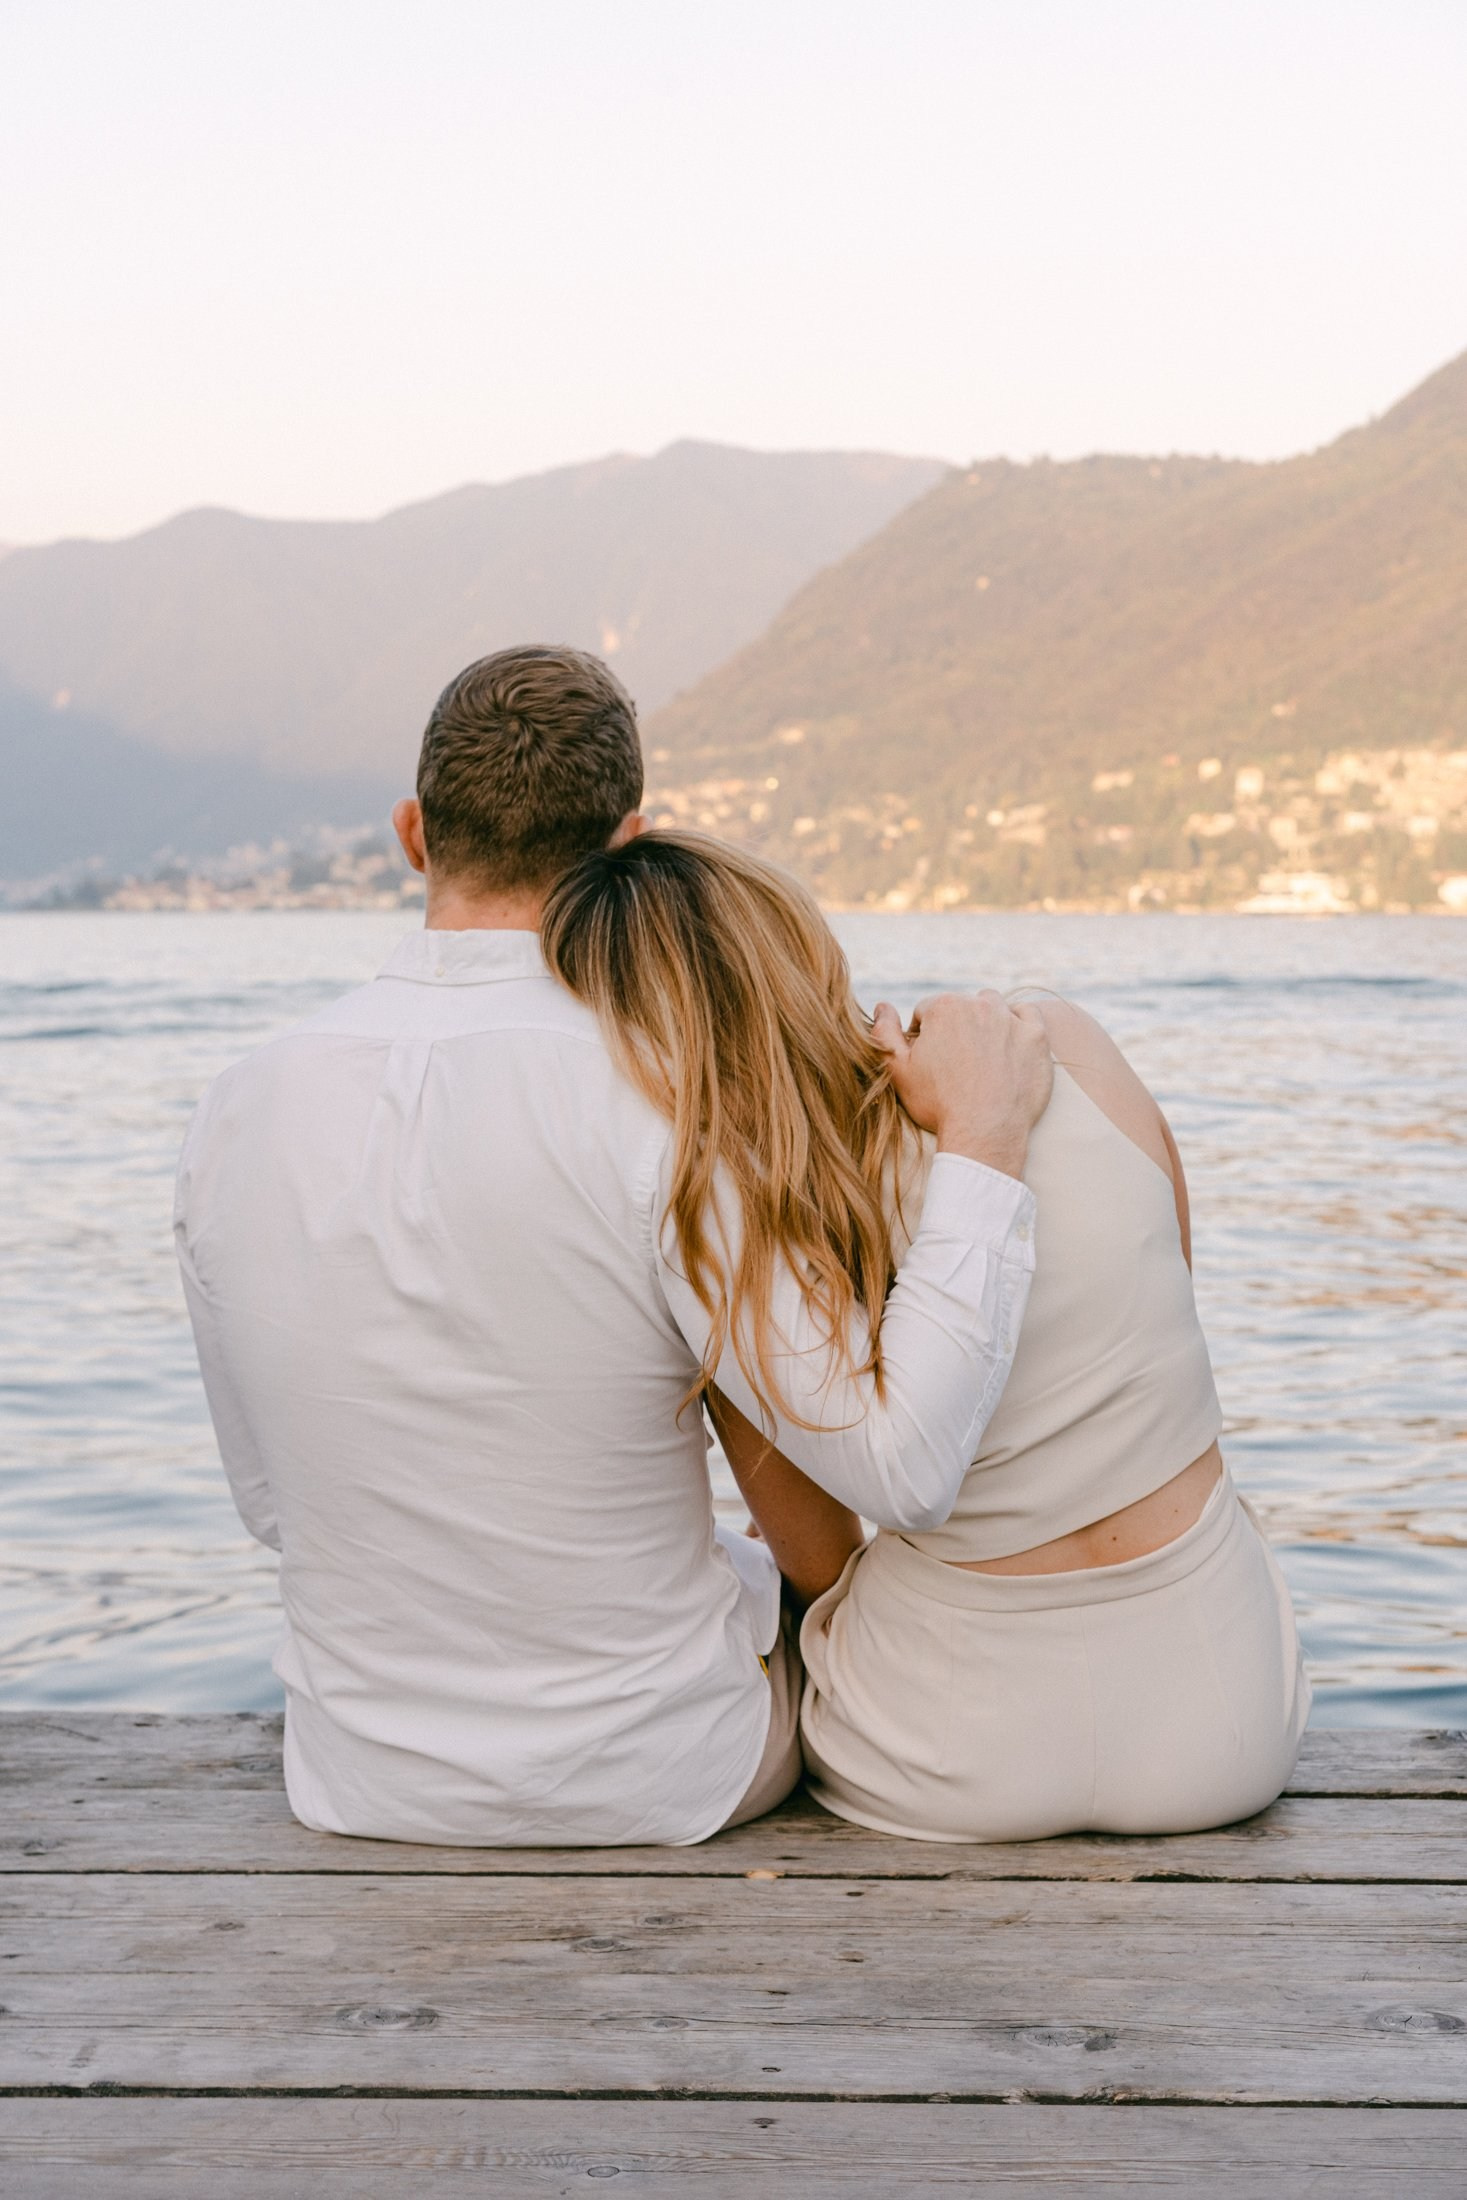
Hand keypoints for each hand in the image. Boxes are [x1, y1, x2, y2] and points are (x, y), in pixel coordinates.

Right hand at [871, 991, 1052, 1178]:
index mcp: (943, 1008)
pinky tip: (1009, 1046)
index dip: (924, 1036)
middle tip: (957, 1063)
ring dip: (987, 1022)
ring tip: (982, 1055)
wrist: (985, 1132)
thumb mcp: (898, 1072)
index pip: (928, 1011)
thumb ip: (883, 1033)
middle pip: (961, 1007)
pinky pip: (1027, 1016)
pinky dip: (1018, 1025)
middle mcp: (978, 1005)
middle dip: (956, 1028)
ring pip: (994, 1008)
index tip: (930, 1060)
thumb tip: (883, 1006)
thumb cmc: (938, 1104)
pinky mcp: (1036, 1036)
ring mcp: (1011, 1019)